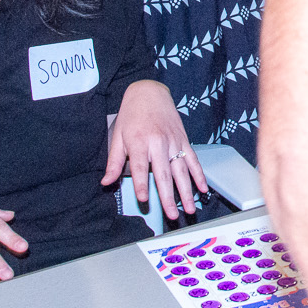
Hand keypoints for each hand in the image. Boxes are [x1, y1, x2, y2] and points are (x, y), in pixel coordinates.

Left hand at [103, 80, 207, 220]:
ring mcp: (173, 141)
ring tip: (189, 209)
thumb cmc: (131, 114)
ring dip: (186, 191)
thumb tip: (106, 182)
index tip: (144, 199)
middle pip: (164, 174)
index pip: (140, 167)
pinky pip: (192, 160)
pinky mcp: (183, 139)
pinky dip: (199, 175)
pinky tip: (202, 189)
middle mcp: (158, 142)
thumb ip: (114, 162)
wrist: (149, 92)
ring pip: (181, 170)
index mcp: (139, 142)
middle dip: (168, 196)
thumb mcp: (118, 136)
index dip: (141, 184)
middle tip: (172, 215)